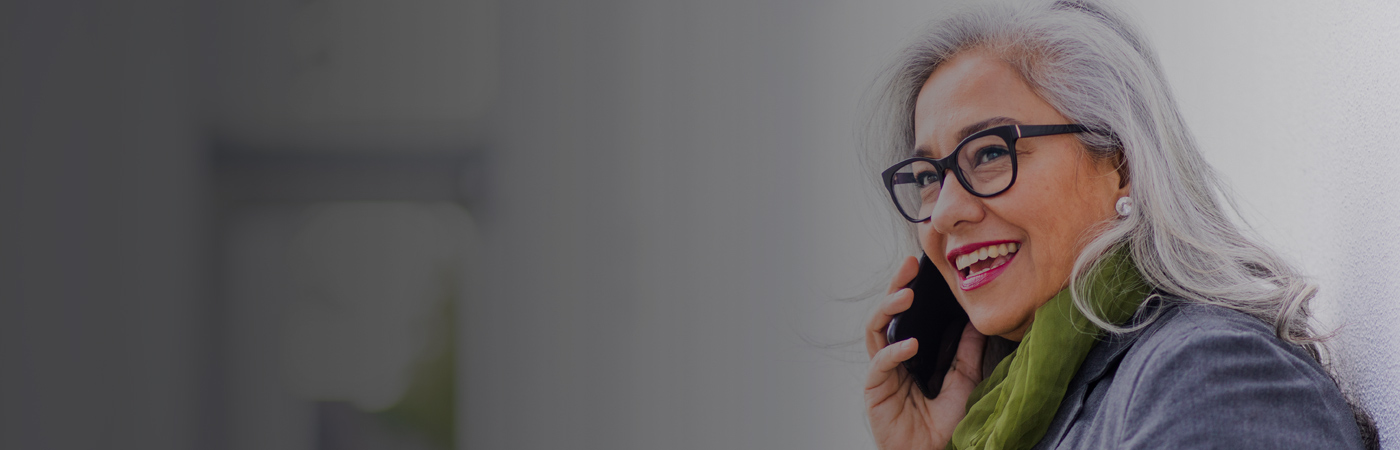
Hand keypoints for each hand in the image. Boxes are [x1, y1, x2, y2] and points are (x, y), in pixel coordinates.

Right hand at [865, 256, 986, 449]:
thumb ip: (967, 351)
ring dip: (889, 309)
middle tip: (908, 267)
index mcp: (909, 353)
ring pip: (875, 331)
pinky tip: (910, 344)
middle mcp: (892, 358)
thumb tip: (977, 320)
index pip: (905, 314)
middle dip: (894, 287)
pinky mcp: (875, 390)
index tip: (920, 266)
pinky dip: (894, 351)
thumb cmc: (945, 424)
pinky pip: (880, 364)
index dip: (908, 288)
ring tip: (907, 296)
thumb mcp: (965, 380)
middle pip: (885, 315)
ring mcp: (881, 373)